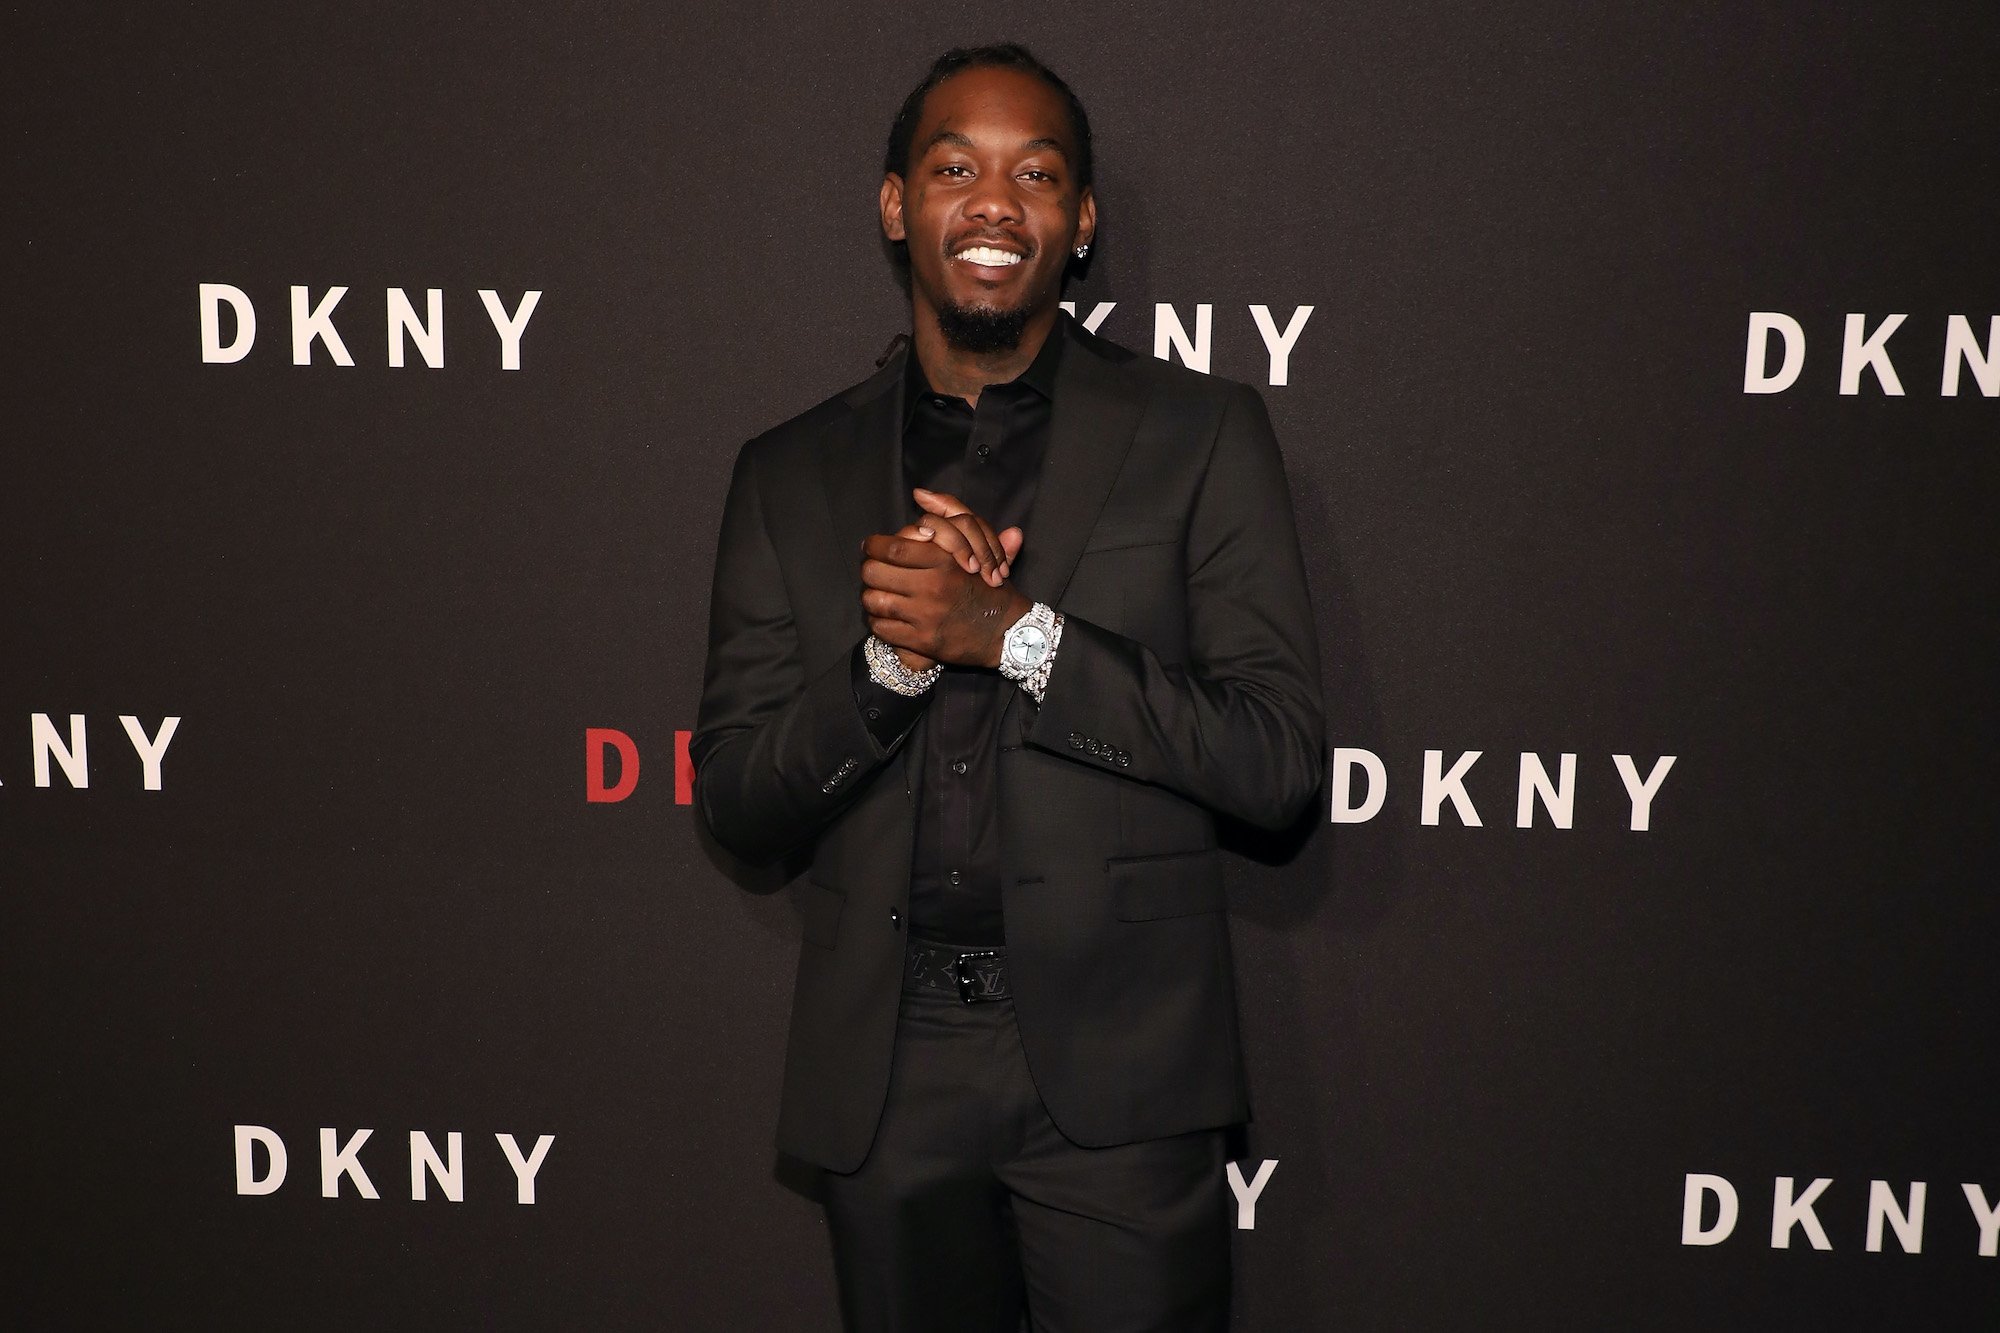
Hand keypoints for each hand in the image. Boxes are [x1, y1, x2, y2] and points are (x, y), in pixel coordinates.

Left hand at [862, 506, 1029, 669]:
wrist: (1007, 632)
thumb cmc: (989, 585)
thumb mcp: (981, 543)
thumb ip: (952, 513)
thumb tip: (920, 492)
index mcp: (944, 561)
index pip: (891, 548)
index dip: (873, 546)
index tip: (872, 547)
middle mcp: (933, 587)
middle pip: (874, 573)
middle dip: (870, 570)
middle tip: (875, 572)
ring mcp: (925, 616)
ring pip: (874, 601)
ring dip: (872, 596)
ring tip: (879, 594)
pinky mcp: (921, 641)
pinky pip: (882, 628)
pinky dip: (879, 621)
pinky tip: (886, 617)